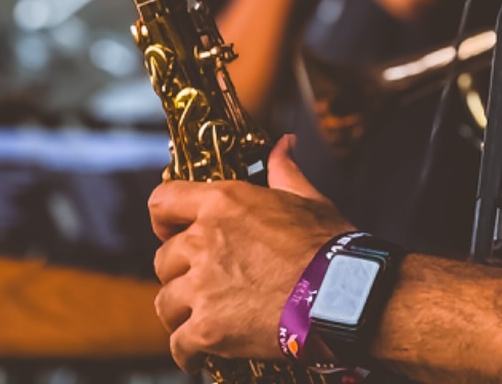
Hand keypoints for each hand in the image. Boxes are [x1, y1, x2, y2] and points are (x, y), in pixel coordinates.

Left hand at [151, 136, 352, 372]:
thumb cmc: (326, 244)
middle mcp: (204, 240)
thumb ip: (284, 169)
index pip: (162, 201)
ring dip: (180, 313)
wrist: (339, 294)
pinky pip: (178, 344)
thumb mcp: (305, 198)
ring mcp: (203, 286)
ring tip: (196, 322)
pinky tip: (197, 356)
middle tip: (198, 284)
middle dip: (178, 273)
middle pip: (163, 259)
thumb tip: (284, 144)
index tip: (168, 231)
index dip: (162, 219)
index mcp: (223, 202)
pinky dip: (186, 353)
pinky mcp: (208, 328)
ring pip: (165, 302)